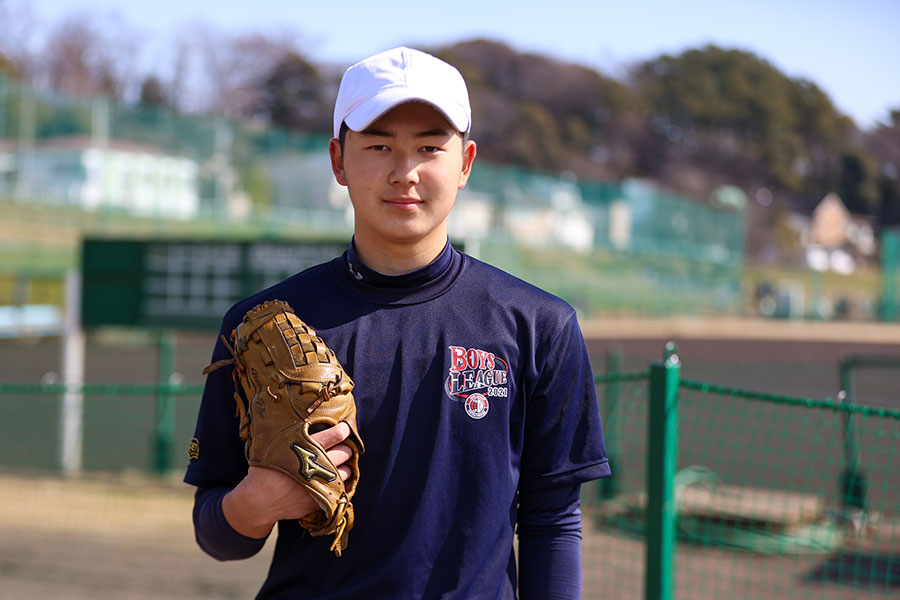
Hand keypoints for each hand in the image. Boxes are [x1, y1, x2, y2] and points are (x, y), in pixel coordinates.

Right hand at [222, 422, 353, 538]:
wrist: (258, 502)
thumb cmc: (264, 471)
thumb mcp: (274, 447)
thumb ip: (291, 435)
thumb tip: (304, 418)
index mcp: (306, 449)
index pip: (335, 435)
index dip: (343, 430)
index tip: (344, 428)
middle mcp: (316, 466)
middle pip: (345, 452)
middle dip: (346, 447)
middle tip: (343, 446)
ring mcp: (320, 485)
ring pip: (346, 472)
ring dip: (346, 467)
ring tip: (341, 464)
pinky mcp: (321, 500)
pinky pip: (340, 491)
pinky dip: (340, 485)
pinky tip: (334, 481)